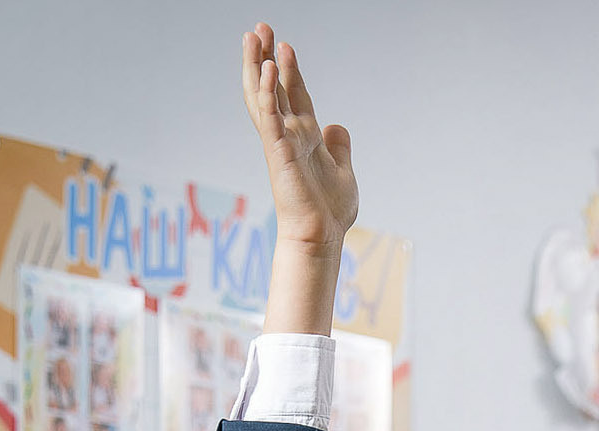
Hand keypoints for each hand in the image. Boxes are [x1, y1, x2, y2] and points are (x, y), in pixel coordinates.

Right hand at [241, 23, 357, 333]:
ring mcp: (282, 142)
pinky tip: (269, 70)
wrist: (321, 236)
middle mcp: (290, 135)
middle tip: (259, 27)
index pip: (293, 95)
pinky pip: (271, 117)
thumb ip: (339, 147)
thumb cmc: (329, 211)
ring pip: (265, 97)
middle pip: (273, 88)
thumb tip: (337, 126)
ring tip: (254, 37)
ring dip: (259, 66)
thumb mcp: (344, 172)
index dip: (289, 69)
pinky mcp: (279, 152)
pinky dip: (269, 93)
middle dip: (266, 57)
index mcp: (306, 137)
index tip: (282, 43)